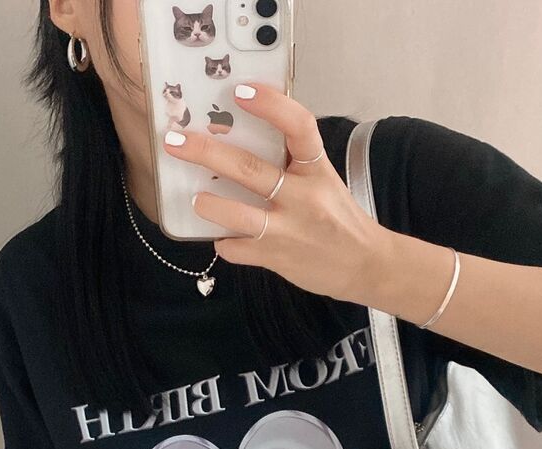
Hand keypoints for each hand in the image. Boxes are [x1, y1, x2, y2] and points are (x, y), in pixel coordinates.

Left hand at [161, 82, 392, 304]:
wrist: (366, 266)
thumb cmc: (339, 220)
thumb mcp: (324, 182)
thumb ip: (292, 164)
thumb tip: (243, 140)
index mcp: (317, 169)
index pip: (298, 126)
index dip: (270, 105)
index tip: (241, 90)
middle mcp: (303, 197)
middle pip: (250, 169)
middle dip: (207, 152)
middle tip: (175, 140)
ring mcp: (289, 229)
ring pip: (241, 215)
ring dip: (211, 206)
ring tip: (195, 200)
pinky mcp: (277, 257)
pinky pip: (239, 250)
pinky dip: (226, 244)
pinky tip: (222, 239)